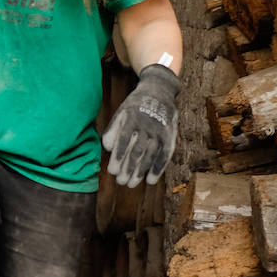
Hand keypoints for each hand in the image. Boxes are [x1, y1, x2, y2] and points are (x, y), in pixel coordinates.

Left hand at [102, 63, 179, 188]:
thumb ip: (113, 129)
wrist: (159, 92)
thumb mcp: (121, 112)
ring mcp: (160, 132)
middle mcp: (147, 126)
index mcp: (132, 119)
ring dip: (141, 172)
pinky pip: (165, 155)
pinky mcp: (170, 136)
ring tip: (131, 184)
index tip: (111, 171)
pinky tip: (150, 180)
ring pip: (150, 155)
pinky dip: (158, 169)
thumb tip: (106, 147)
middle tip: (120, 181)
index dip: (118, 157)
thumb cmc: (134, 107)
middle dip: (128, 168)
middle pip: (137, 151)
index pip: (124, 141)